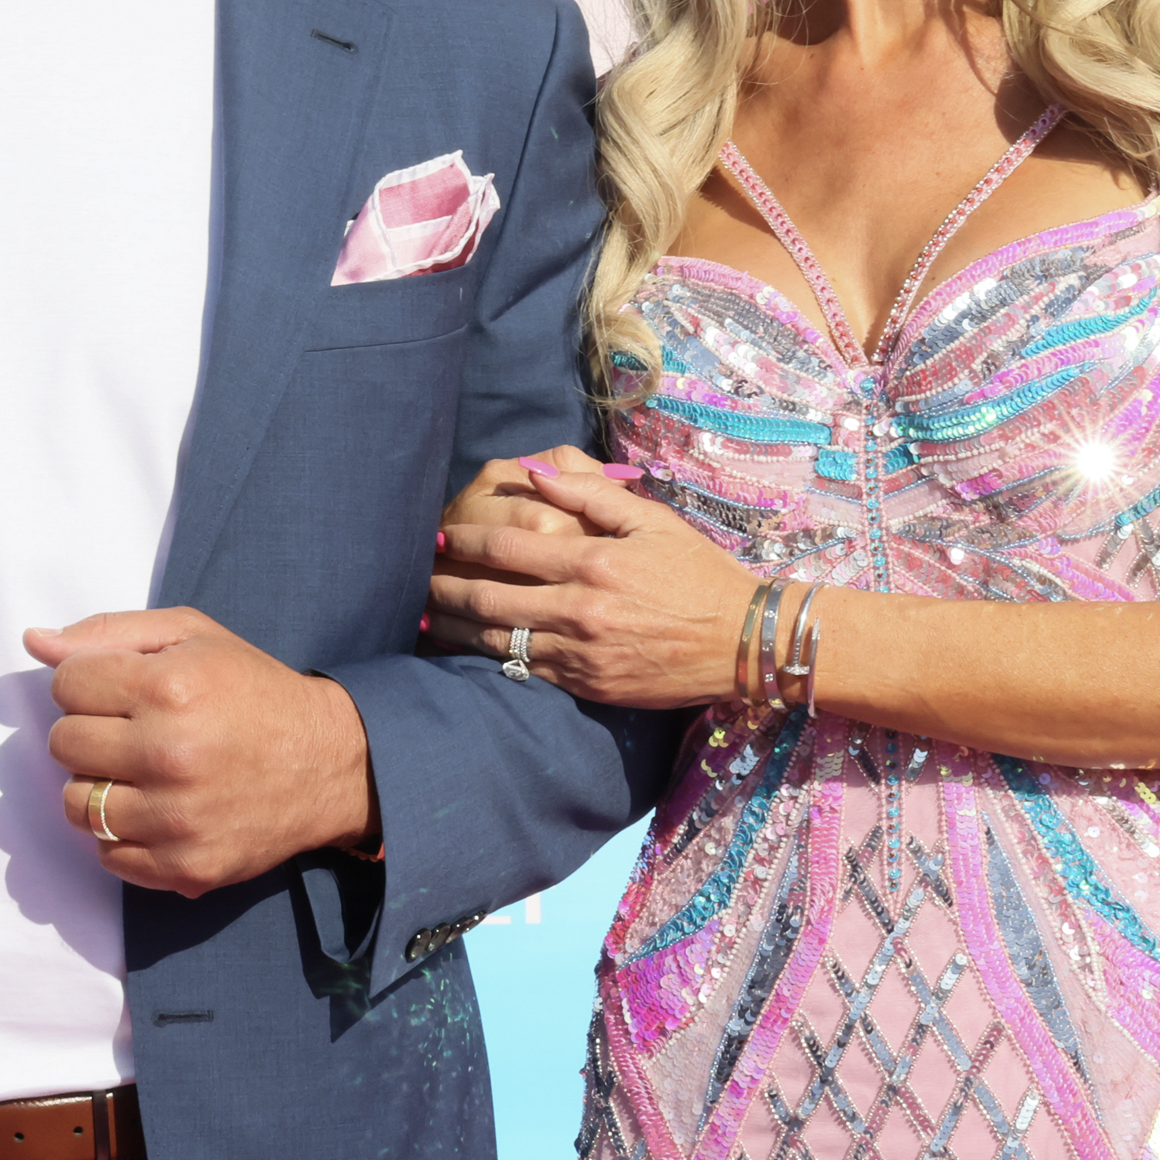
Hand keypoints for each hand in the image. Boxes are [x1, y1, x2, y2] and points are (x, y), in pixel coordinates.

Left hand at [27, 608, 375, 897]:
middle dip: (90, 731)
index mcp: (169, 688)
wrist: (327, 763)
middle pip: (65, 744)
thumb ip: (109, 632)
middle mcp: (169, 755)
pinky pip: (108, 856)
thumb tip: (33, 641)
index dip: (89, 682)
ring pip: (76, 806)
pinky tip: (159, 810)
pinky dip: (123, 835)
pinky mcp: (185, 868)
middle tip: (134, 730)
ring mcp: (176, 819)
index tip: (122, 690)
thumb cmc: (251, 691)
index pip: (66, 685)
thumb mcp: (192, 636)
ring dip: (99, 786)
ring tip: (141, 772)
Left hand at [427, 461, 763, 707]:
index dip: (465, 540)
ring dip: (455, 627)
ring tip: (426, 616)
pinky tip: (467, 652)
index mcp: (592, 561)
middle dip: (445, 586)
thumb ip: (590, 496)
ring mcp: (581, 653)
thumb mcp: (651, 520)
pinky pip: (526, 672)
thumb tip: (536, 473)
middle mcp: (579, 609)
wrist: (742, 641)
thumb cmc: (696, 572)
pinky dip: (490, 660)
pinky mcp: (587, 686)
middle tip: (418, 578)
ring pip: (499, 640)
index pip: (506, 546)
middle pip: (489, 597)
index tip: (439, 536)